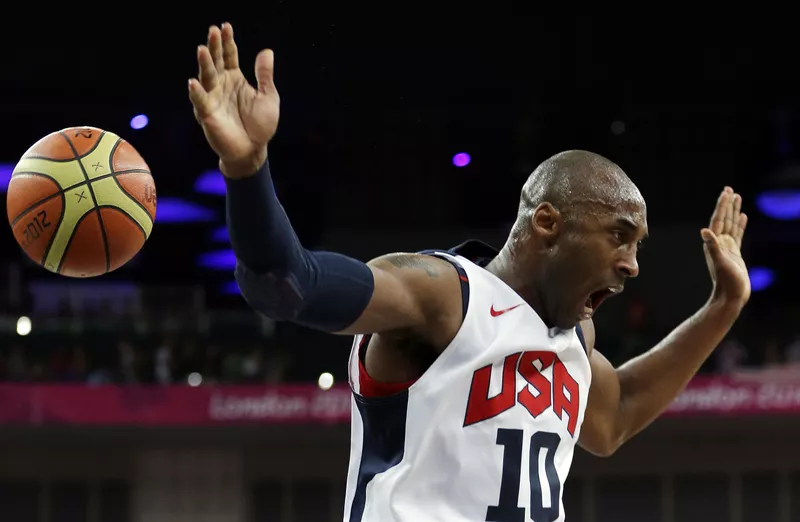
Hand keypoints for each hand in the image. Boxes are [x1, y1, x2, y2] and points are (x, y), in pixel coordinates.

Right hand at [188, 23, 278, 178]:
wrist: (253, 151)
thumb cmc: (260, 126)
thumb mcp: (268, 97)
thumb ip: (264, 76)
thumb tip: (267, 51)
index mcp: (235, 79)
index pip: (229, 56)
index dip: (227, 42)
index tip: (226, 26)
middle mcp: (221, 85)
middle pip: (215, 62)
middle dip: (214, 46)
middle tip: (213, 31)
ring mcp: (212, 98)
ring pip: (206, 77)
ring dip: (204, 63)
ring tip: (203, 49)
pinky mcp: (207, 114)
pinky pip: (200, 101)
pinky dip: (196, 92)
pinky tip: (193, 82)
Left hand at [701, 187, 749, 308]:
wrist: (731, 295)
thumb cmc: (726, 281)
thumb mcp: (720, 262)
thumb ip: (713, 246)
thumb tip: (704, 231)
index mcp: (714, 242)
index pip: (718, 219)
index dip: (722, 206)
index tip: (726, 192)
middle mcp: (719, 242)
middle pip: (724, 218)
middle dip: (727, 204)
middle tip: (729, 189)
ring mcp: (727, 246)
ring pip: (731, 224)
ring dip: (733, 211)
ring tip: (737, 197)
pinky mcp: (735, 252)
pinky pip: (738, 234)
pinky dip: (740, 224)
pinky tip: (743, 216)